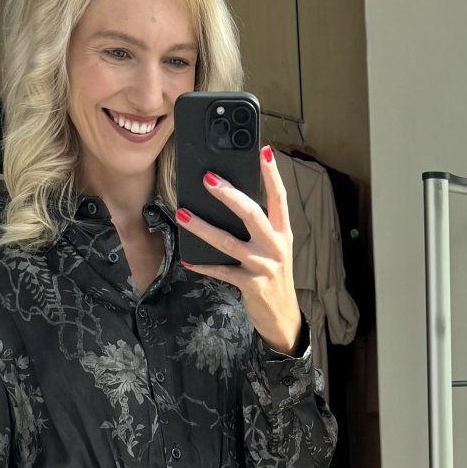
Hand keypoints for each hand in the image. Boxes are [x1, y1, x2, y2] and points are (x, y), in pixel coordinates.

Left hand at [175, 146, 302, 353]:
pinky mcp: (250, 284)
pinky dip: (204, 265)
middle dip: (229, 194)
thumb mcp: (274, 249)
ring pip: (229, 242)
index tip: (264, 150)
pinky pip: (222, 271)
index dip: (272, 174)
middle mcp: (275, 245)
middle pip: (252, 213)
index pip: (279, 197)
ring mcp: (263, 265)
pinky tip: (188, 258)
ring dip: (203, 227)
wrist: (283, 316)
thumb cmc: (274, 276)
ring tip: (183, 214)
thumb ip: (261, 228)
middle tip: (208, 178)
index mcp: (282, 232)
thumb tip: (233, 202)